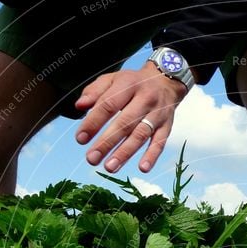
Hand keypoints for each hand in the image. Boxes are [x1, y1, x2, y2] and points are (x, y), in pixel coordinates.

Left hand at [74, 62, 188, 173]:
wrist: (166, 80)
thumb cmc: (133, 83)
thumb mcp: (113, 79)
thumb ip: (94, 91)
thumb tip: (79, 106)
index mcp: (128, 85)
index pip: (108, 105)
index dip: (93, 122)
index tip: (80, 139)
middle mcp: (144, 99)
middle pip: (124, 123)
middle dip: (107, 143)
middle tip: (91, 159)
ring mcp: (157, 114)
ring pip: (140, 135)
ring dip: (125, 153)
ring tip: (110, 167)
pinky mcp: (166, 126)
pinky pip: (160, 142)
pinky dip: (152, 156)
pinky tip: (143, 168)